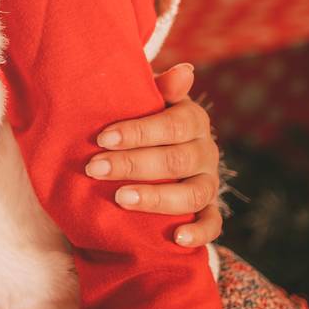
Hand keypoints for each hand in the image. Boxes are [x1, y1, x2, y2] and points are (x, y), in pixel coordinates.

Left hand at [84, 63, 223, 247]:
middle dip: (132, 165)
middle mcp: (205, 151)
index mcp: (192, 120)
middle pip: (176, 161)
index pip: (172, 125)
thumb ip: (160, 87)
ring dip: (156, 197)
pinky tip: (176, 237)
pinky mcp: (208, 210)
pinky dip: (199, 232)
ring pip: (193, 194)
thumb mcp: (148, 100)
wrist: (155, 149)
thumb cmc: (143, 120)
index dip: (138, 132)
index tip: (102, 139)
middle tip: (94, 168)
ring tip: (120, 199)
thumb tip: (185, 70)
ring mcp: (209, 182)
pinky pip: (213, 224)